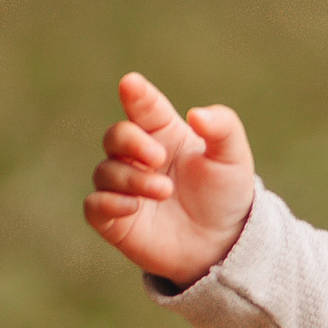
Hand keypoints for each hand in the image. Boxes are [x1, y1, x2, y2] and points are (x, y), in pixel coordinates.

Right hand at [83, 72, 259, 280]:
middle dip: (131, 141)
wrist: (223, 243)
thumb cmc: (225, 194)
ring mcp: (124, 186)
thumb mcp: (233, 157)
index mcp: (164, 132)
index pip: (143, 105)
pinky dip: (108, 202)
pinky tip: (133, 206)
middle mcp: (138, 156)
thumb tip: (197, 114)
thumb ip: (222, 128)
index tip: (130, 84)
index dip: (135, 93)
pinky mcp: (114, 219)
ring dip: (132, 178)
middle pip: (116, 135)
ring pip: (105, 171)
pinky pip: (94, 205)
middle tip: (158, 157)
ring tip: (164, 191)